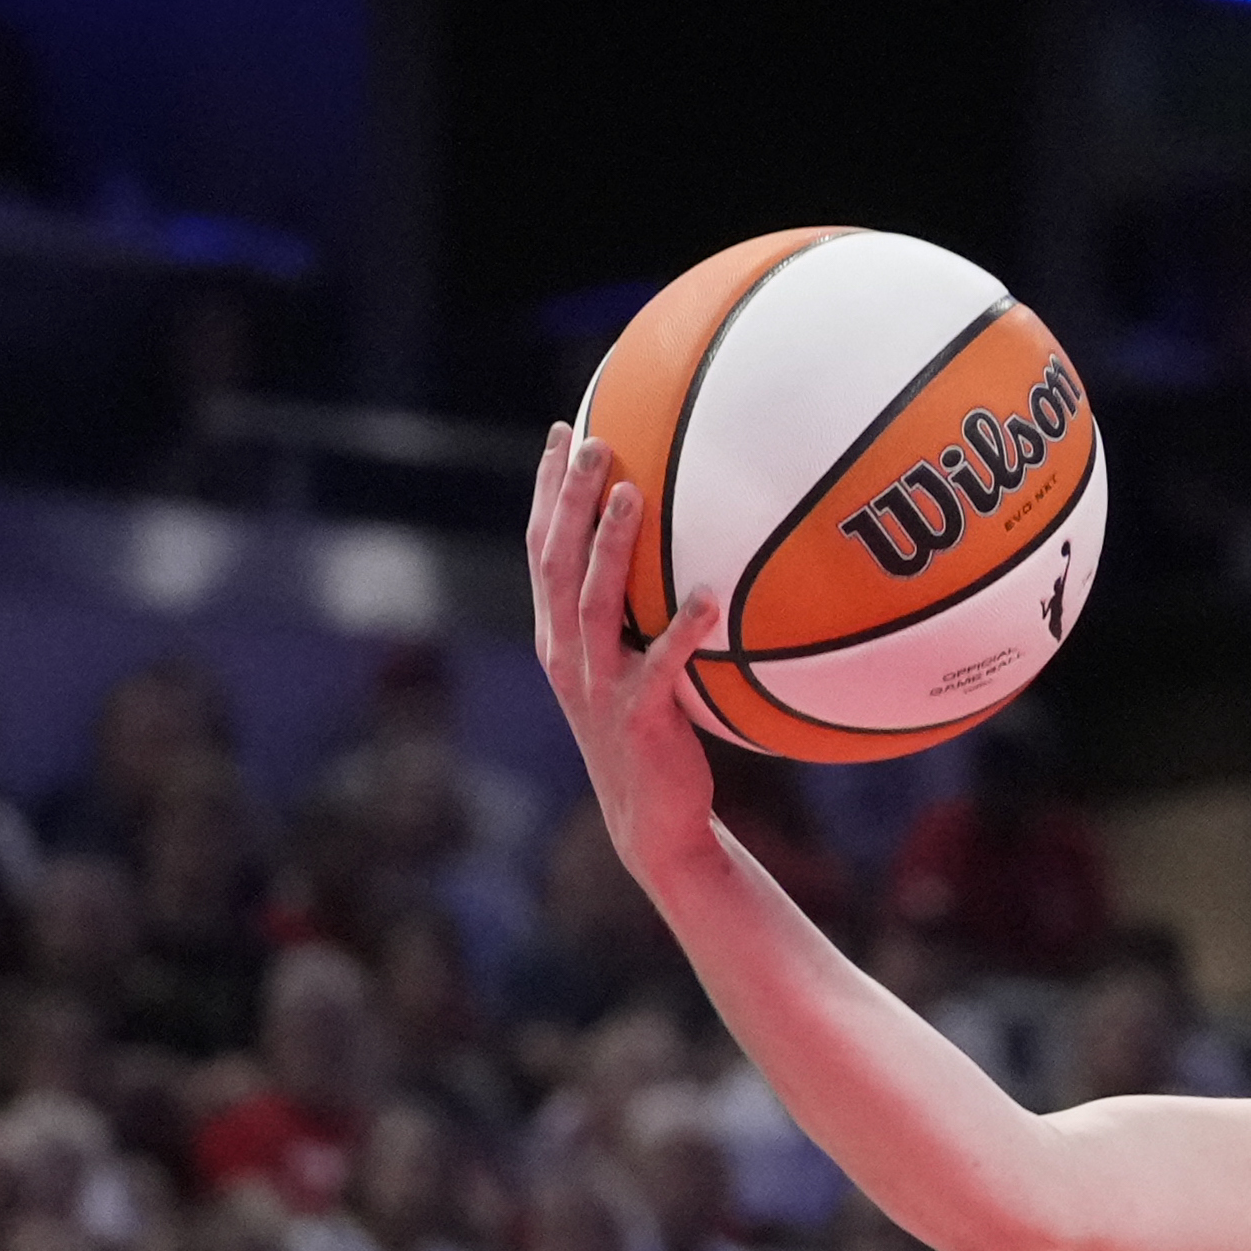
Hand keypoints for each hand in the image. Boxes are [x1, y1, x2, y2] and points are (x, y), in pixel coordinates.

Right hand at [527, 424, 723, 875]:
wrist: (651, 818)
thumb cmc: (650, 734)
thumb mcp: (632, 665)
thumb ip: (638, 614)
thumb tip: (682, 547)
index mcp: (558, 637)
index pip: (541, 549)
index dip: (545, 492)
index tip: (560, 432)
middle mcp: (566, 654)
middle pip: (554, 563)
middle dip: (567, 500)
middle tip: (591, 441)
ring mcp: (598, 685)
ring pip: (593, 603)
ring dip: (609, 547)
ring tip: (631, 495)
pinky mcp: (639, 716)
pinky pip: (662, 665)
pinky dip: (682, 629)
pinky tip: (710, 596)